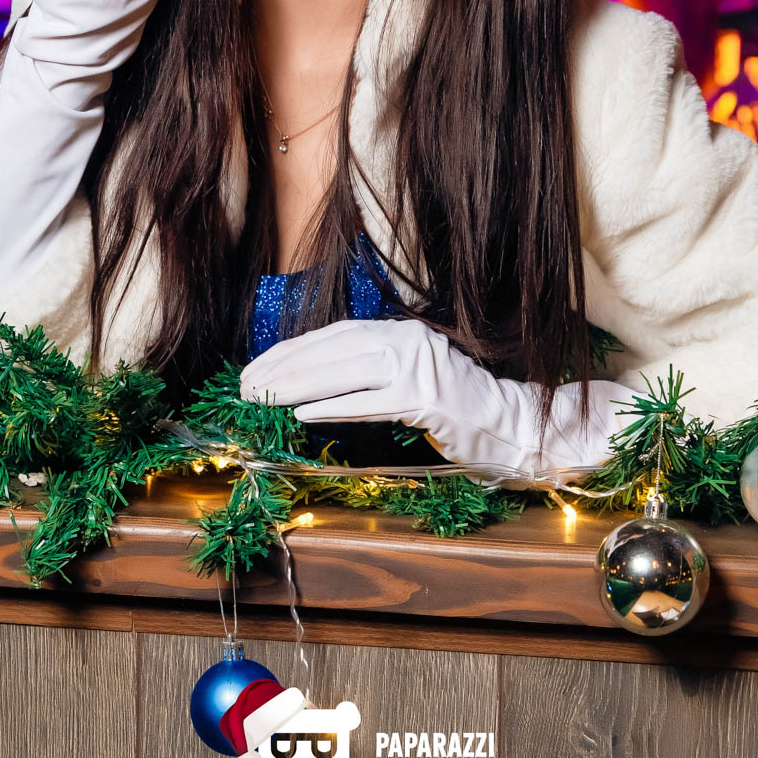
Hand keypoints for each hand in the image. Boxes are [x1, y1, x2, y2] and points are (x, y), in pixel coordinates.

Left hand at [239, 317, 639, 485]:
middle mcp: (409, 340)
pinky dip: (335, 407)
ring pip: (345, 371)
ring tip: (260, 398)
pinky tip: (303, 414)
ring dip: (297, 385)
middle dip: (283, 366)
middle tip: (243, 384)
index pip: (334, 336)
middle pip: (333, 348)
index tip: (254, 366)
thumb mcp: (410, 380)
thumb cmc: (458, 409)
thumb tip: (311, 383)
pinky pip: (372, 402)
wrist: (515, 426)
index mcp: (402, 330)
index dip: (291, 350)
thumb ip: (370, 372)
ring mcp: (420, 367)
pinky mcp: (428, 399)